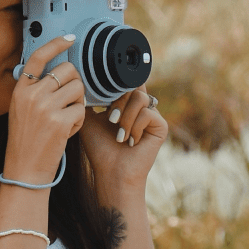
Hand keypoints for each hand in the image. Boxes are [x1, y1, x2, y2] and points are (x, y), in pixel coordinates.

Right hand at [4, 35, 85, 184]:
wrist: (24, 171)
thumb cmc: (26, 142)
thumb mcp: (21, 111)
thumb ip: (36, 90)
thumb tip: (60, 72)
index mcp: (21, 90)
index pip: (38, 57)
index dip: (56, 44)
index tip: (70, 39)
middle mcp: (32, 95)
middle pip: (67, 70)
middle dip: (76, 83)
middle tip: (71, 100)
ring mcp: (46, 108)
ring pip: (78, 89)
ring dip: (78, 102)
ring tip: (67, 118)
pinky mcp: (60, 122)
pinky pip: (82, 110)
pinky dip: (79, 121)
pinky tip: (68, 131)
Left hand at [78, 85, 167, 200]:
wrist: (110, 172)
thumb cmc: (99, 148)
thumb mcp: (89, 117)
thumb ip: (90, 97)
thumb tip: (86, 77)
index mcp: (126, 103)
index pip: (125, 81)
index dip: (115, 84)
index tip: (103, 100)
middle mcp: (141, 107)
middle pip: (133, 85)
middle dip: (117, 101)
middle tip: (110, 119)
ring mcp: (152, 116)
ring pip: (140, 98)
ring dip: (125, 115)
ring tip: (119, 133)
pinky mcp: (161, 126)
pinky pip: (148, 113)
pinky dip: (135, 126)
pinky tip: (130, 141)